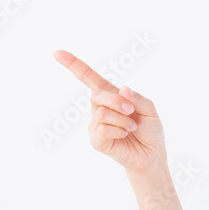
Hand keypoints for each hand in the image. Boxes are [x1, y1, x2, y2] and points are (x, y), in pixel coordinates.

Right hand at [52, 49, 165, 174]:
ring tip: (131, 127)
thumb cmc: (149, 130)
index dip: (74, 65)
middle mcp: (99, 108)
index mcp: (111, 95)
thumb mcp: (149, 109)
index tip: (57, 53)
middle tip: (131, 112)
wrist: (151, 156)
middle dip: (117, 102)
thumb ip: (137, 97)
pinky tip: (124, 135)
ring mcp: (95, 125)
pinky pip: (102, 129)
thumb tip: (122, 89)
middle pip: (97, 94)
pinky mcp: (96, 140)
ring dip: (122, 119)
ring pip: (102, 113)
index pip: (89, 78)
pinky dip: (118, 130)